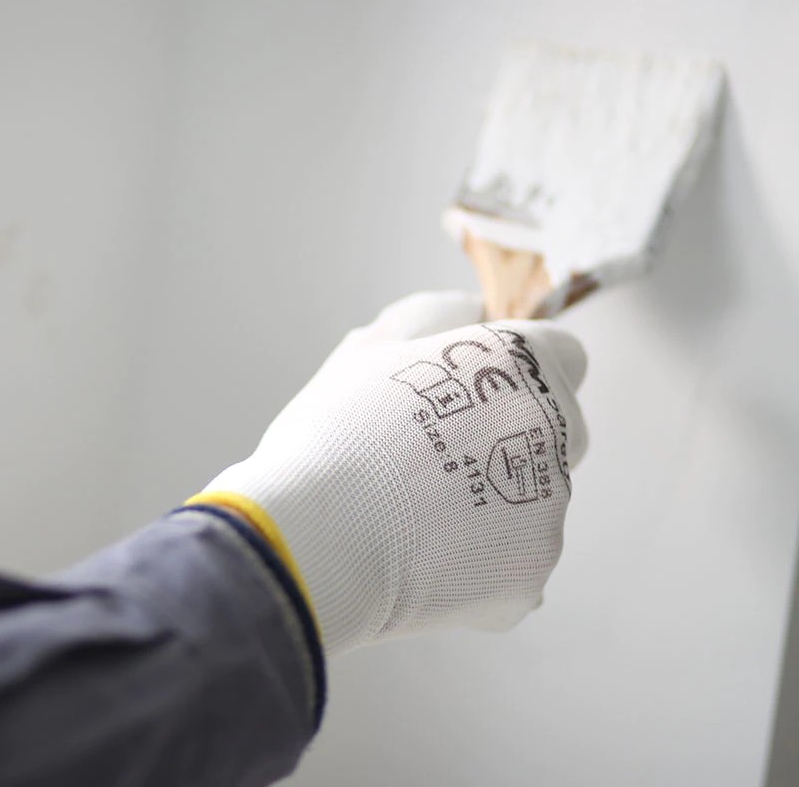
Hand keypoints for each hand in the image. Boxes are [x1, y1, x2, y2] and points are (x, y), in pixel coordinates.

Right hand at [202, 292, 587, 654]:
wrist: (318, 539)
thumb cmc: (336, 436)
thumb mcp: (370, 350)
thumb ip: (431, 315)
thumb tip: (472, 308)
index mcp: (520, 362)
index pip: (562, 355)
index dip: (520, 375)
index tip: (477, 396)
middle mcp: (556, 427)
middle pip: (559, 428)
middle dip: (512, 438)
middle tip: (441, 457)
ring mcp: (551, 506)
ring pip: (539, 497)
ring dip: (499, 501)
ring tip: (425, 514)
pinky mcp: (535, 570)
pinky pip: (519, 557)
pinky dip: (486, 558)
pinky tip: (431, 556)